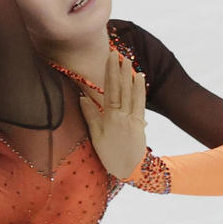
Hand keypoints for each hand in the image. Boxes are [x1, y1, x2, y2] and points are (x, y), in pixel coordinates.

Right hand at [78, 53, 148, 179]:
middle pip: (121, 88)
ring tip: (128, 60)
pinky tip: (139, 78)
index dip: (110, 73)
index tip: (109, 59)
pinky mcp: (141, 122)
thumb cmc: (110, 156)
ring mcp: (133, 118)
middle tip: (118, 53)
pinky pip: (140, 102)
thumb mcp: (96, 137)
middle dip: (120, 70)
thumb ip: (91, 116)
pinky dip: (139, 89)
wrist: (132, 170)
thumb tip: (82, 98)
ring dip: (130, 75)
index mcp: (110, 118)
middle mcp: (123, 116)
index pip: (109, 90)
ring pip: (131, 93)